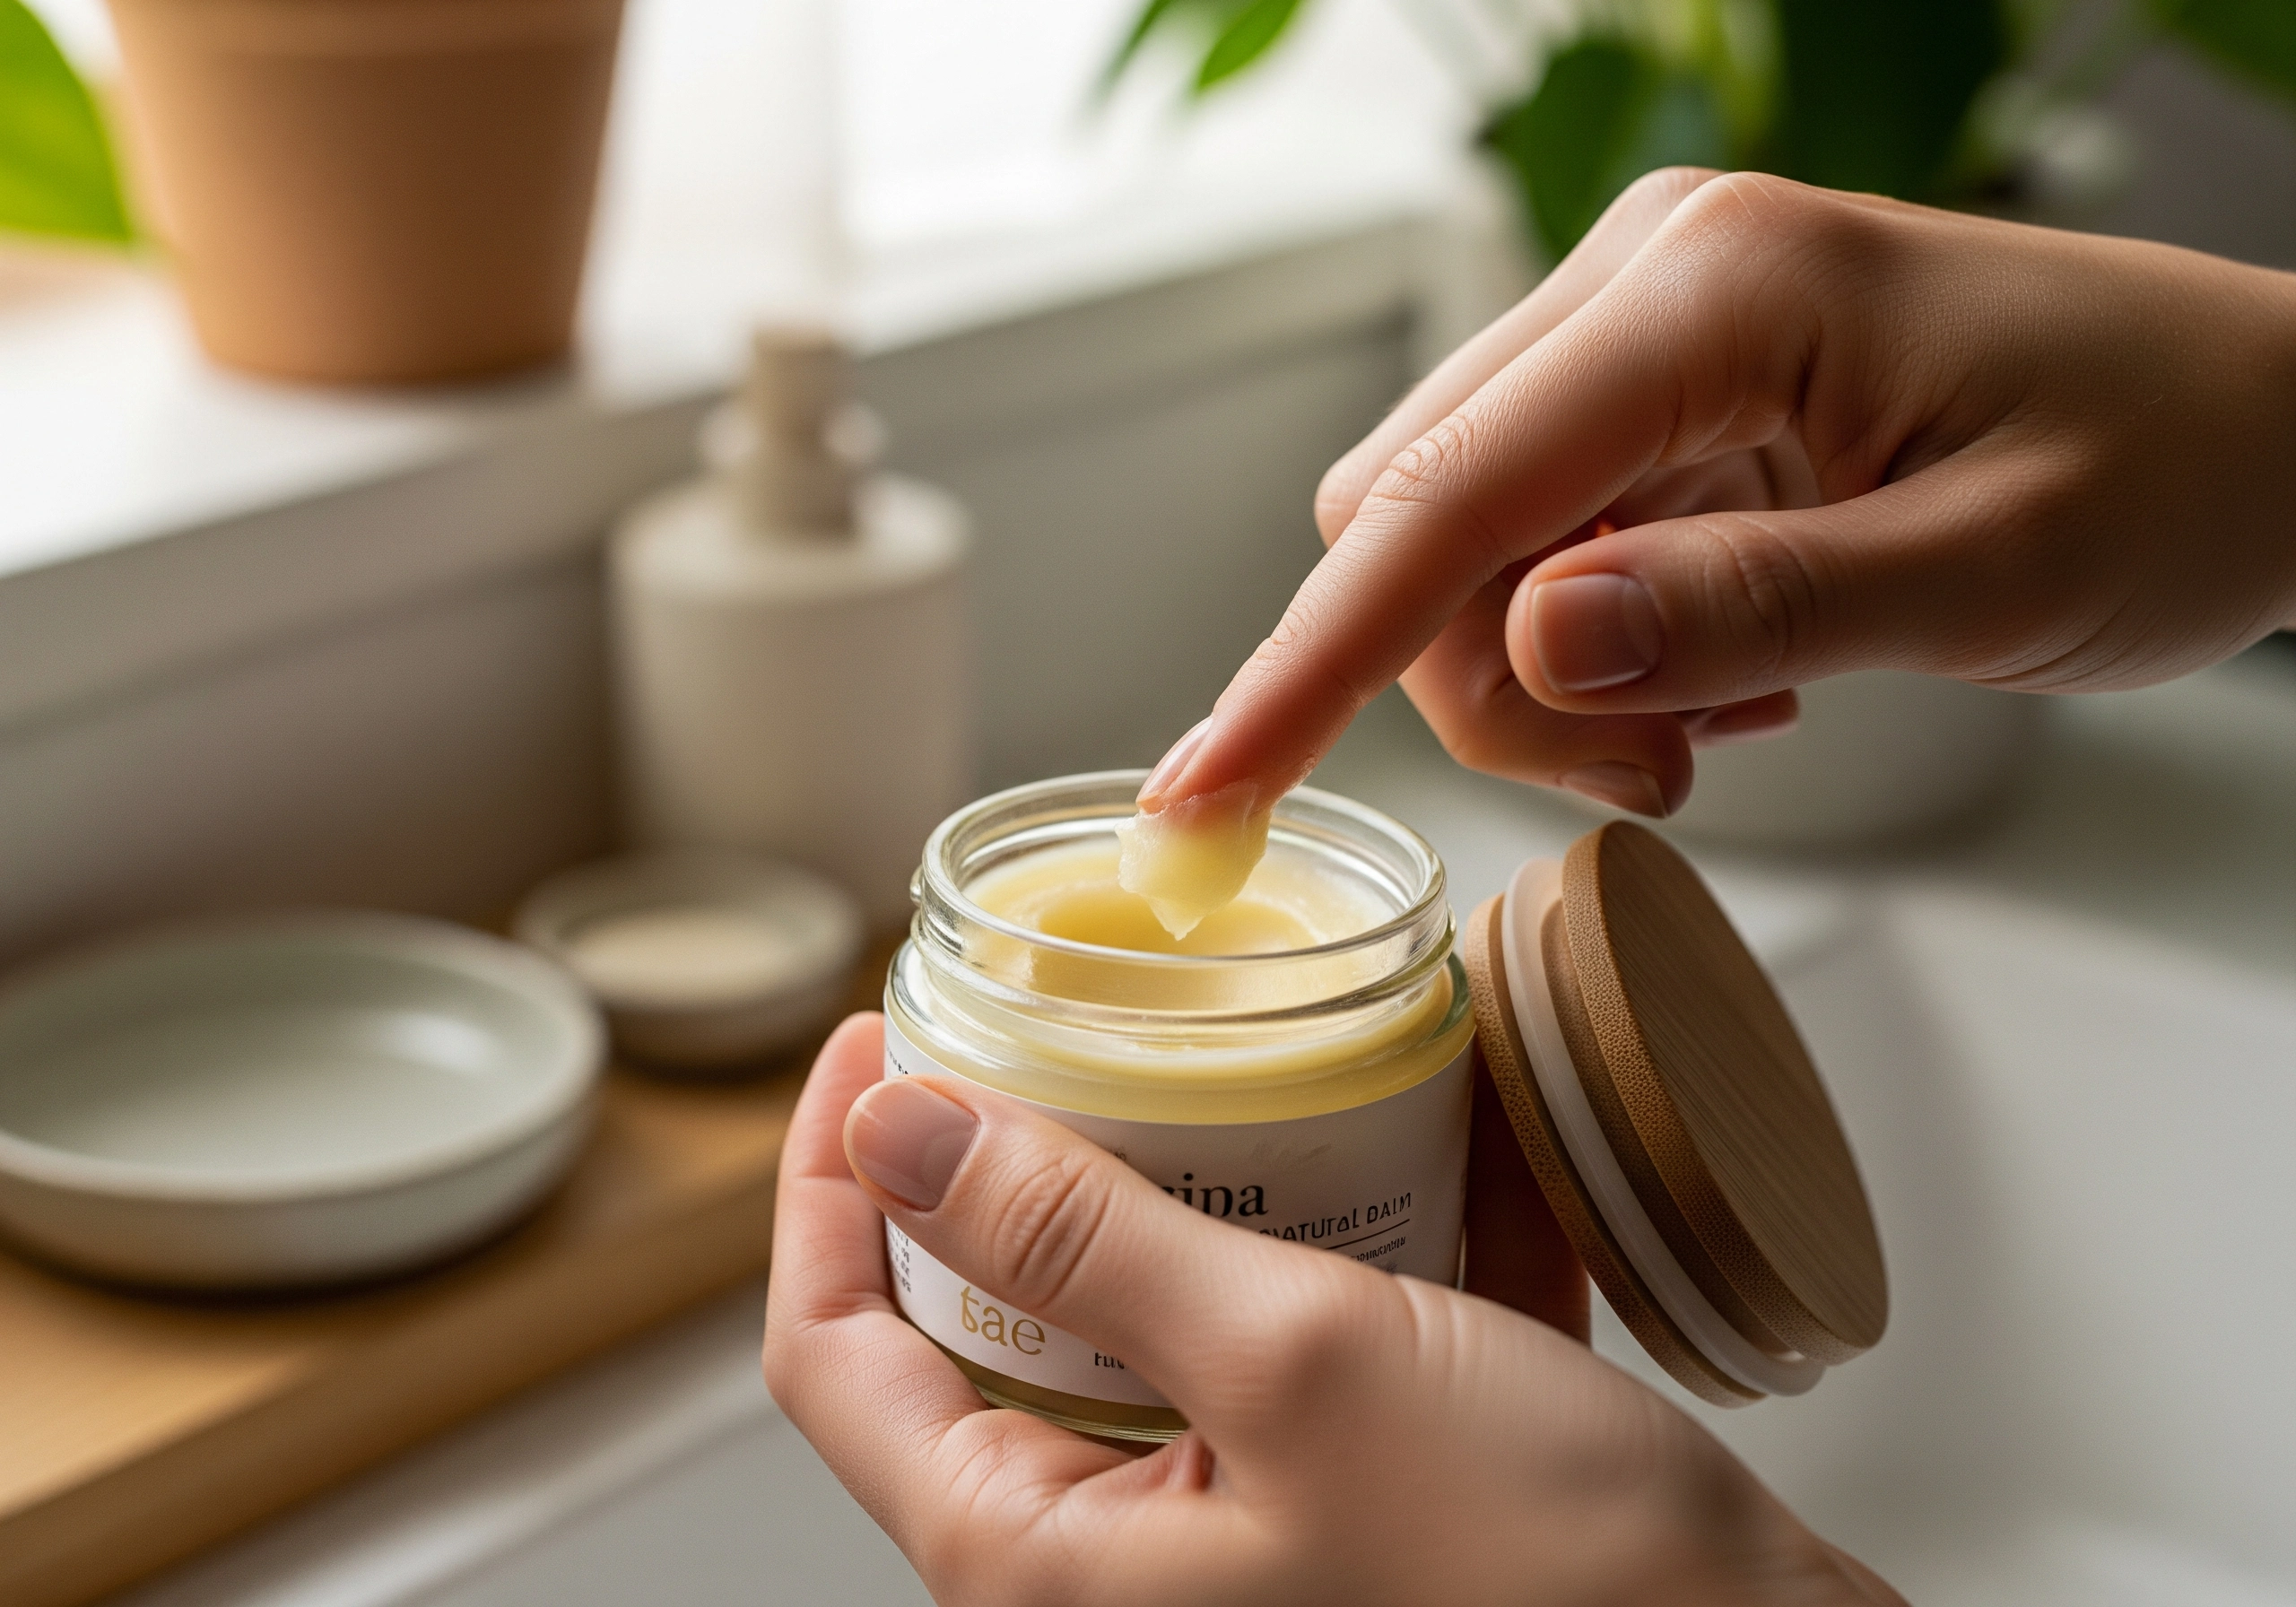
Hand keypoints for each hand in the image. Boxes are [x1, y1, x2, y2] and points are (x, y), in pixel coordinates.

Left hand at [764, 1014, 1901, 1605]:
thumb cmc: (1555, 1581)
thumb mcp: (1294, 1361)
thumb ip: (1080, 1237)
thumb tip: (897, 1135)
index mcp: (1039, 1560)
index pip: (835, 1355)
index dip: (827, 1185)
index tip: (877, 1039)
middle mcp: (1112, 1565)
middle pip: (980, 1328)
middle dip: (1015, 1165)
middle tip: (1056, 1020)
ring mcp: (1231, 1536)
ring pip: (1140, 1326)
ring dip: (1185, 1187)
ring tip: (1230, 1055)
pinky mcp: (1343, 1506)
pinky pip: (1285, 1352)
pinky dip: (1329, 1243)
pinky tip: (1415, 1130)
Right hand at [1138, 169, 2295, 819]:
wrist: (2275, 423)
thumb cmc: (2181, 468)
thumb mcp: (1992, 567)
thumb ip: (1754, 602)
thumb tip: (1533, 646)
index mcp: (1713, 289)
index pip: (1445, 494)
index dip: (1310, 660)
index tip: (1204, 798)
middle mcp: (1647, 280)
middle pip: (1417, 520)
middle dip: (1481, 686)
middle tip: (1655, 774)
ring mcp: (1645, 331)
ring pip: (1462, 544)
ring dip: (1541, 680)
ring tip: (1711, 730)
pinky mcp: (1661, 392)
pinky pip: (1540, 540)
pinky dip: (1593, 645)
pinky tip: (1727, 670)